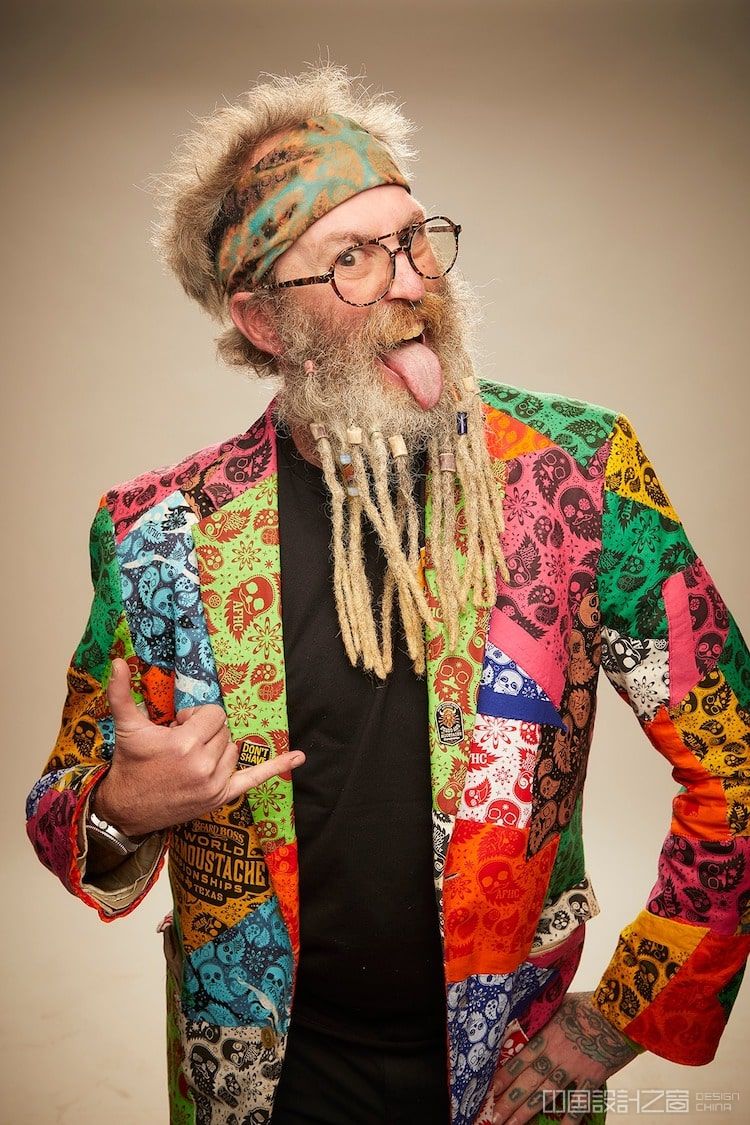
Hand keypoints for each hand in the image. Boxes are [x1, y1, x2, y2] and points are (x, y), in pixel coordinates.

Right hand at [94, 658, 304, 836]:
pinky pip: (253, 779)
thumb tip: (116, 661)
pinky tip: (298, 757)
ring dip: (217, 748)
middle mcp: (204, 765)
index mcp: (185, 744)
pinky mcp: (219, 798)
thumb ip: (121, 693)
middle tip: (179, 744)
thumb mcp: (127, 727)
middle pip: (224, 731)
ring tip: (189, 758)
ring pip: (233, 749)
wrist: (124, 809)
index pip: (214, 715)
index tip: (177, 726)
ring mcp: (214, 784)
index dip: (195, 717)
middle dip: (204, 732)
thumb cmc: (129, 765)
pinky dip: (276, 768)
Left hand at [486, 991, 638, 1123]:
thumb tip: (530, 1013)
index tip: (488, 1090)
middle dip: (508, 1101)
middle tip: (493, 1117)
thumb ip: (546, 1013)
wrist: (620, 1013)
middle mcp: (555, 1056)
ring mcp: (573, 1069)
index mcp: (546, 1036)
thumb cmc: (591, 1004)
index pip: (519, 1060)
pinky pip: (578, 1102)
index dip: (503, 1077)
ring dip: (527, 1112)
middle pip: (527, 1082)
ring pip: (545, 1095)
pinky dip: (569, 1118)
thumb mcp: (562, 1003)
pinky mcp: (592, 1079)